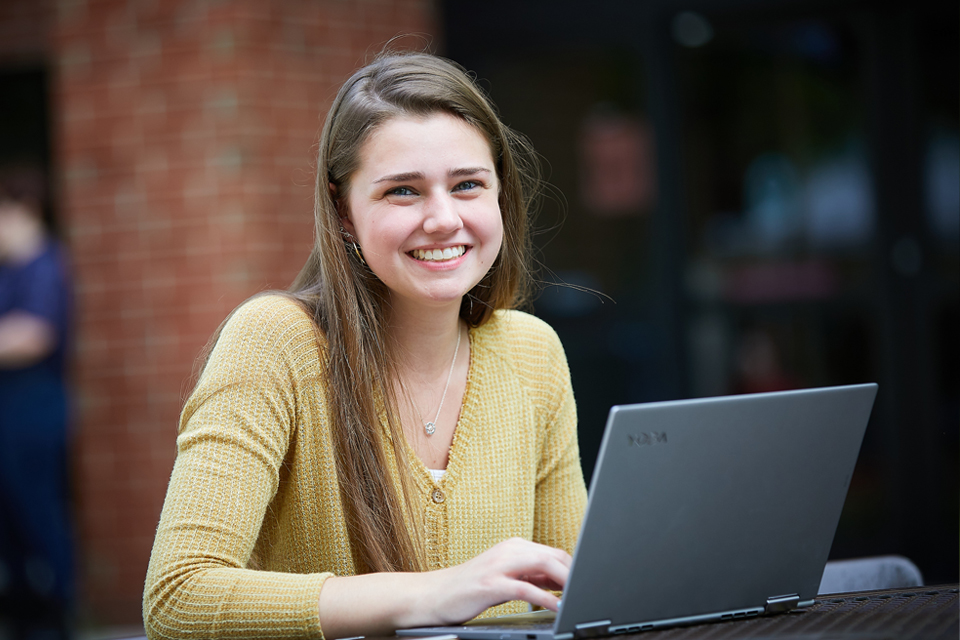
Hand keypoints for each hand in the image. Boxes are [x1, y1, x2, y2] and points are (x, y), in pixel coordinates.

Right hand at [318, 538, 572, 637]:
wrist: (431, 596)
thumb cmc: (468, 590)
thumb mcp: (505, 578)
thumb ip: (532, 576)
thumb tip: (563, 582)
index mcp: (515, 547)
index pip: (556, 553)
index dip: (576, 568)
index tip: (592, 582)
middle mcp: (509, 550)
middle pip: (556, 556)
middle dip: (578, 573)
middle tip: (593, 591)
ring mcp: (499, 565)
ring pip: (544, 565)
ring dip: (567, 581)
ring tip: (581, 596)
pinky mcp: (489, 583)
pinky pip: (525, 587)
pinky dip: (545, 597)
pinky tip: (556, 607)